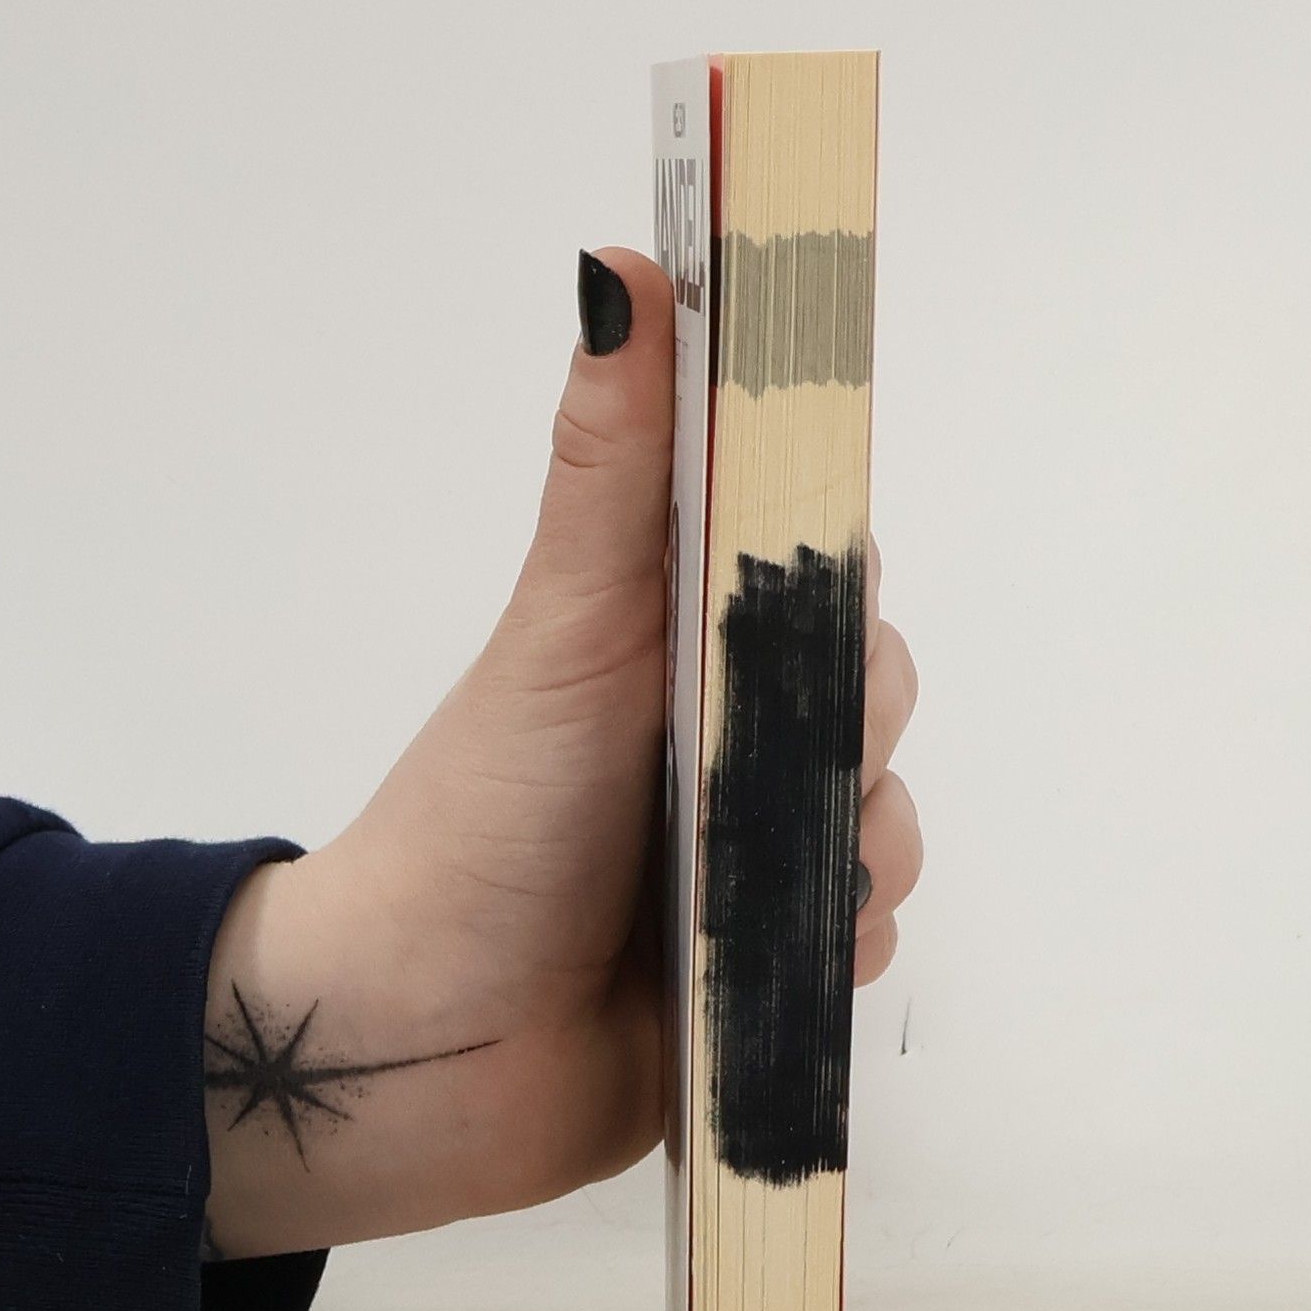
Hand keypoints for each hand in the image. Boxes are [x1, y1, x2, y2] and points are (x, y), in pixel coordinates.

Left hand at [201, 249, 920, 1257]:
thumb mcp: (564, 630)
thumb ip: (615, 468)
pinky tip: (770, 962)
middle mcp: (727, 739)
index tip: (809, 606)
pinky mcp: (768, 962)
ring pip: (890, 819)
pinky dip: (842, 945)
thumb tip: (624, 263)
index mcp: (682, 644)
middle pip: (872, 695)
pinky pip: (868, 936)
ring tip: (757, 885)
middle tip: (762, 766)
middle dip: (850, 730)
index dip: (836, 584)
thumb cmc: (484, 818)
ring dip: (857, 849)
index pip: (820, 574)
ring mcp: (752, 854)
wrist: (420, 1046)